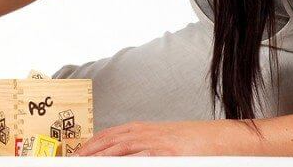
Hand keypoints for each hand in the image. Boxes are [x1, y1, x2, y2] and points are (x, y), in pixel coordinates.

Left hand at [76, 121, 216, 155]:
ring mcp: (155, 143)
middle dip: (89, 152)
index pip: (107, 135)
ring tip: (86, 162)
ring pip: (120, 149)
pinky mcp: (167, 153)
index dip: (89, 144)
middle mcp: (144, 133)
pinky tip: (114, 165)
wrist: (219, 139)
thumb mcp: (160, 140)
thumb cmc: (191, 142)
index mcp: (141, 129)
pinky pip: (142, 158)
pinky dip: (127, 161)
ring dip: (101, 157)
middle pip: (109, 141)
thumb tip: (120, 158)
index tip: (76, 153)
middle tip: (74, 160)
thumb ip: (140, 148)